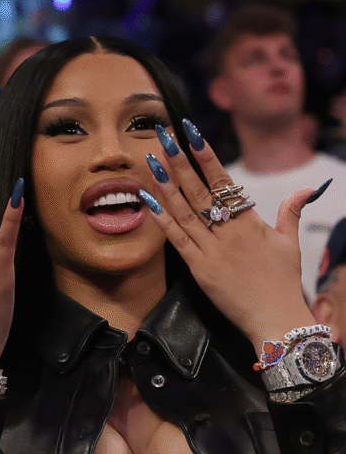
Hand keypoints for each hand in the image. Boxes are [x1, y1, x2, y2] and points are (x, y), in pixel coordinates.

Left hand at [141, 121, 316, 351]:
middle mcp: (229, 232)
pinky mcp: (199, 269)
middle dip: (180, 162)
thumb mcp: (290, 244)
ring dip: (166, 185)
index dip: (206, 156)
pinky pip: (177, 240)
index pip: (224, 182)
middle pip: (200, 191)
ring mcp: (212, 250)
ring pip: (185, 211)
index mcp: (250, 222)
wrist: (276, 319)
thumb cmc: (283, 282)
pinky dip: (161, 219)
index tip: (192, 133)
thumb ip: (291, 213)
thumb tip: (305, 189)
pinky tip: (148, 199)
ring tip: (152, 160)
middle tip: (165, 136)